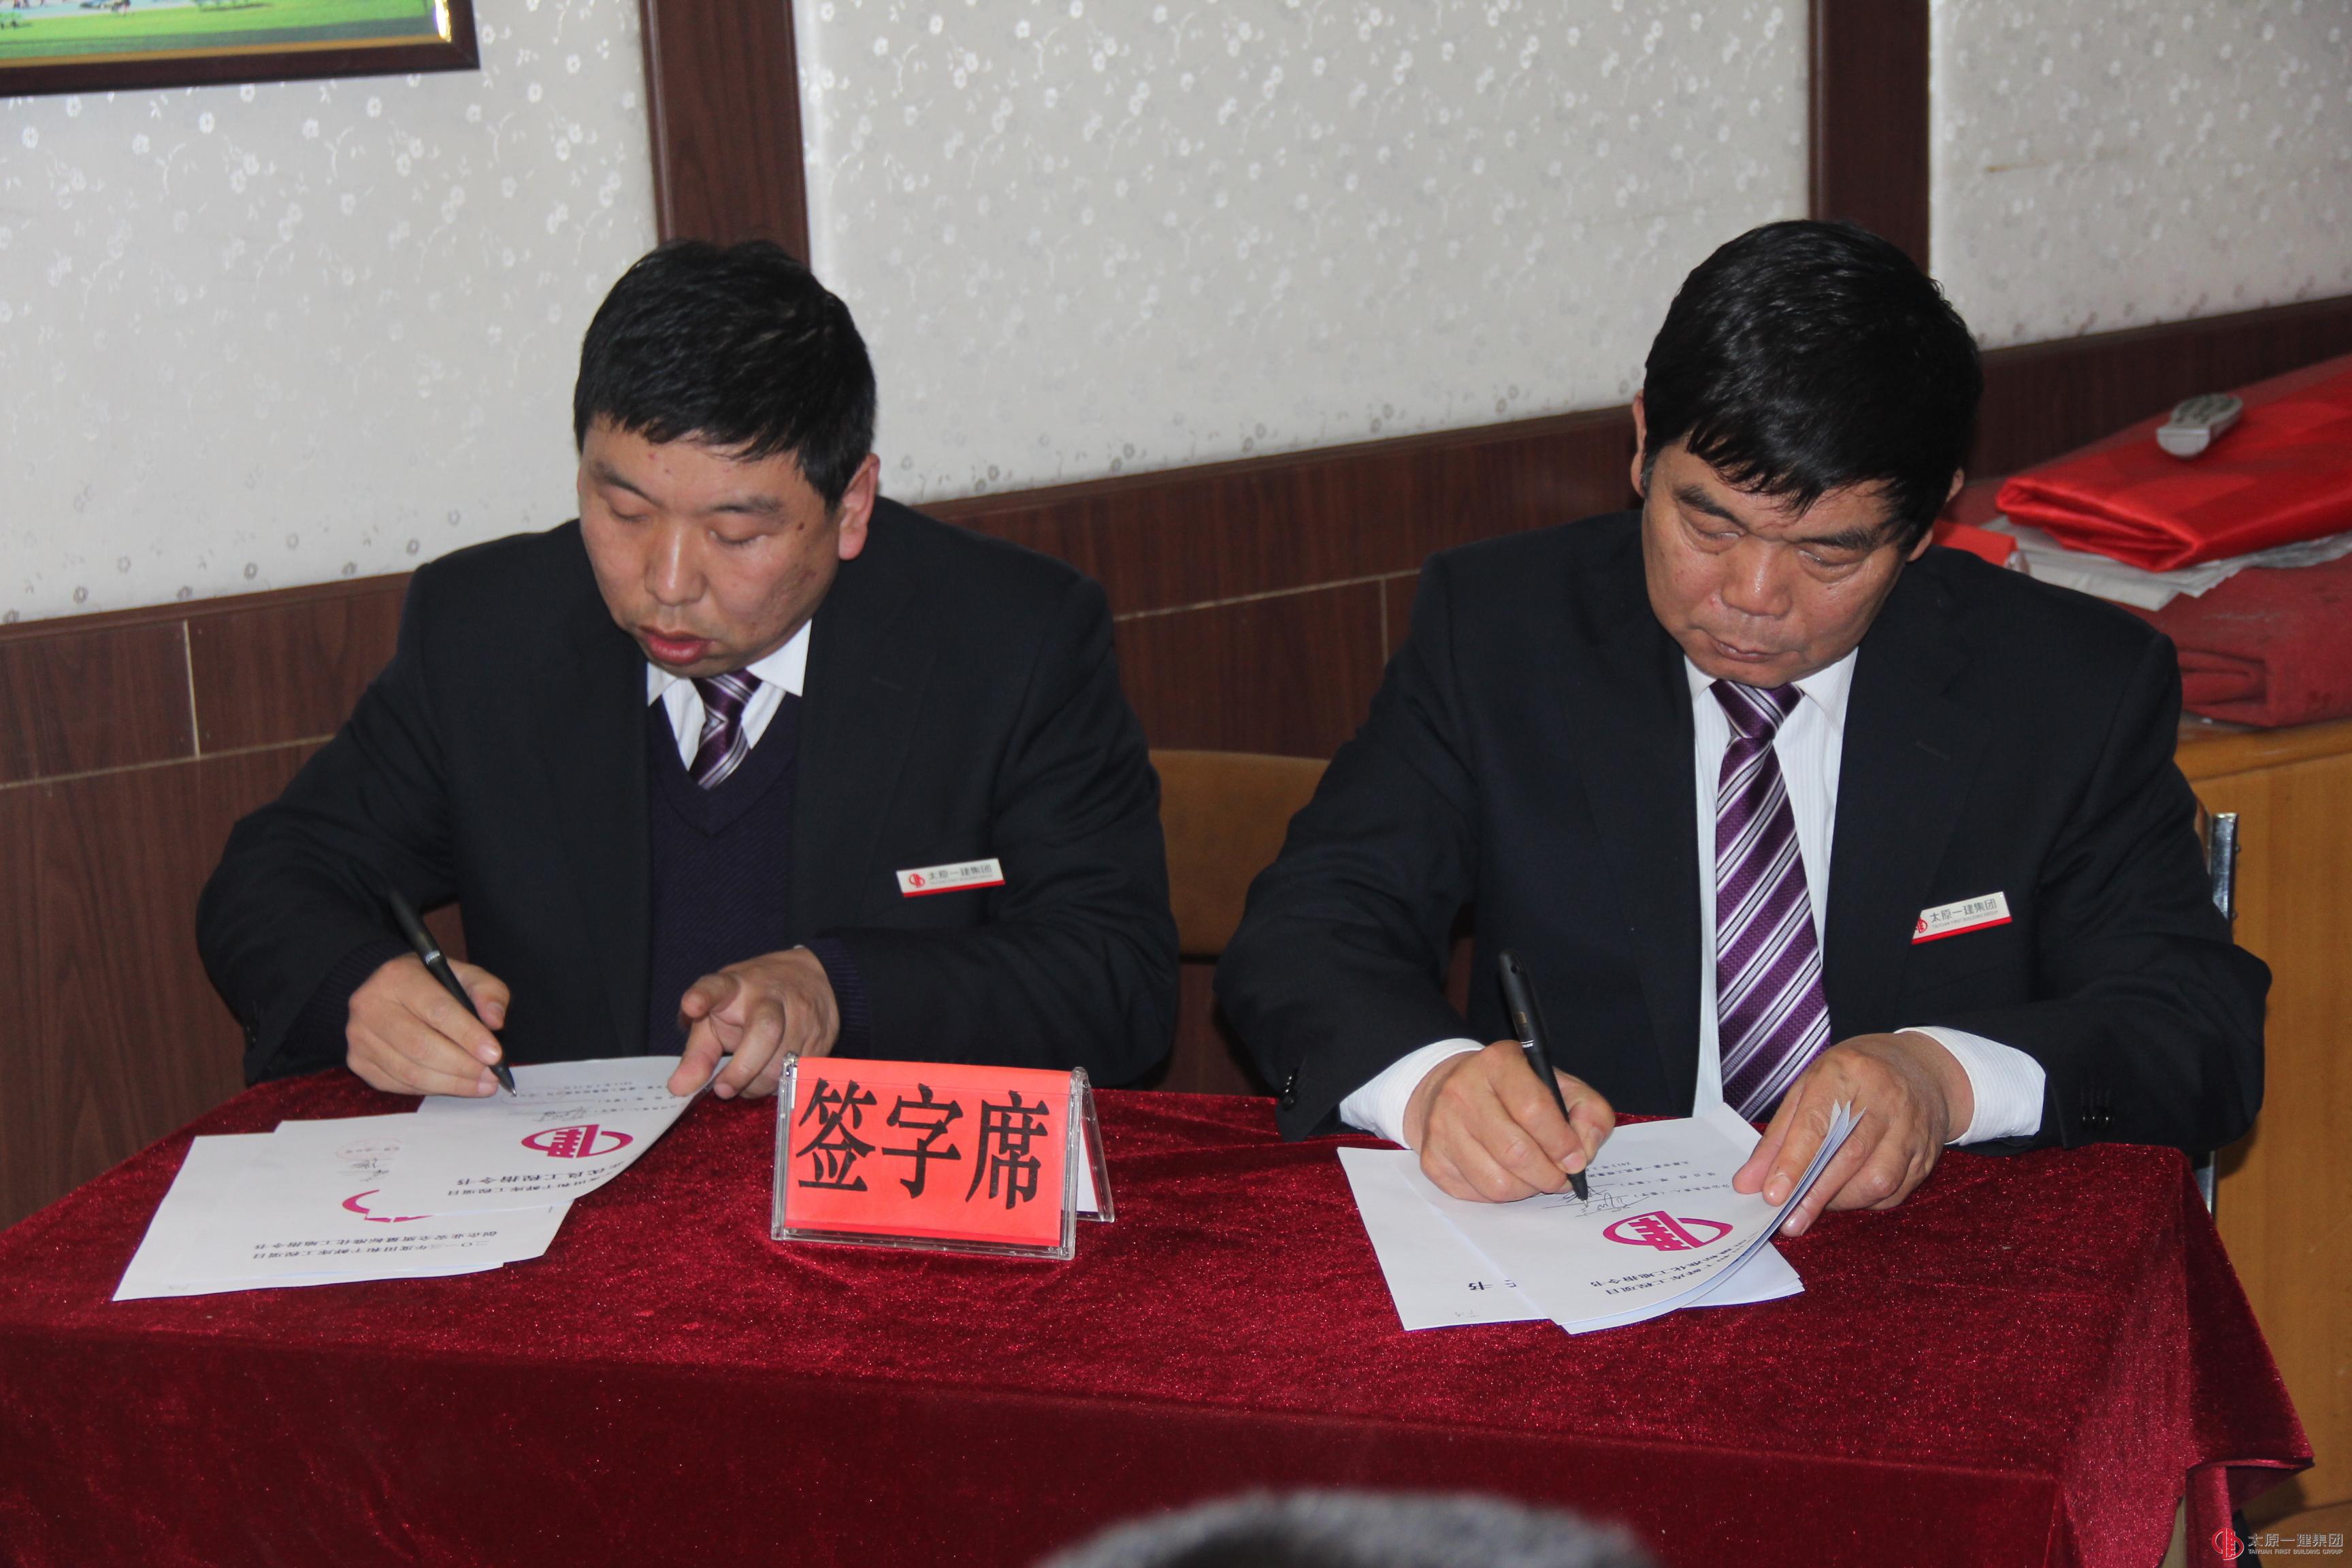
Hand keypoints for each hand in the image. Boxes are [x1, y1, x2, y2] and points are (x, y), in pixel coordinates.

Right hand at [346, 955, 510, 1096]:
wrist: (390, 992)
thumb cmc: (433, 985)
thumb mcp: (465, 975)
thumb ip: (488, 992)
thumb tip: (495, 1021)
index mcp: (398, 977)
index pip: (437, 1011)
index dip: (469, 1036)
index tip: (495, 1055)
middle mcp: (370, 1005)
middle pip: (421, 1046)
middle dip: (463, 1066)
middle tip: (492, 1077)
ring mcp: (360, 1036)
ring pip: (409, 1071)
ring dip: (451, 1083)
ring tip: (482, 1085)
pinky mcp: (358, 1060)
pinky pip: (398, 1083)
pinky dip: (431, 1088)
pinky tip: (454, 1085)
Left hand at [672, 947, 839, 1099]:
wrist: (813, 978)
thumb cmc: (751, 1003)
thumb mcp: (718, 1017)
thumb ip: (697, 1054)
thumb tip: (678, 1089)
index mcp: (735, 987)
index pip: (717, 987)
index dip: (704, 996)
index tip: (692, 1005)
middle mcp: (771, 996)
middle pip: (765, 1031)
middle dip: (744, 1068)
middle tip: (724, 1089)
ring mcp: (803, 1014)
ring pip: (785, 1061)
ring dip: (761, 1083)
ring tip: (748, 1082)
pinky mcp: (823, 1036)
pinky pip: (801, 1073)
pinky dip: (783, 1084)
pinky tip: (773, 1077)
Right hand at [1402, 1039, 1615, 1201]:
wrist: (1454, 1090)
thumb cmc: (1518, 1092)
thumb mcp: (1562, 1086)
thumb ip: (1589, 1113)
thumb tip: (1583, 1153)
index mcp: (1499, 1062)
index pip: (1533, 1108)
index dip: (1561, 1142)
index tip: (1576, 1159)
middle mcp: (1463, 1090)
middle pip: (1515, 1152)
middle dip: (1548, 1175)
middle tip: (1561, 1178)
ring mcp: (1442, 1125)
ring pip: (1497, 1182)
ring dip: (1527, 1188)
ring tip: (1535, 1176)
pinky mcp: (1432, 1158)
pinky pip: (1477, 1194)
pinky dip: (1502, 1193)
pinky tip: (1507, 1174)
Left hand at [1732, 1031, 1973, 1234]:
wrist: (1919, 1069)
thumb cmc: (1852, 1078)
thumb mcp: (1807, 1089)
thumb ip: (1777, 1137)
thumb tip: (1750, 1182)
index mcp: (1846, 1073)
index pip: (1817, 1123)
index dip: (1794, 1162)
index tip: (1773, 1194)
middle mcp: (1885, 1098)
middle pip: (1848, 1155)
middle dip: (1814, 1194)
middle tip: (1789, 1220)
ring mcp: (1912, 1127)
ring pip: (1878, 1179)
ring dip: (1842, 1201)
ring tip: (1817, 1204)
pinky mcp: (1927, 1154)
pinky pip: (1896, 1191)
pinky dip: (1867, 1201)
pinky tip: (1849, 1195)